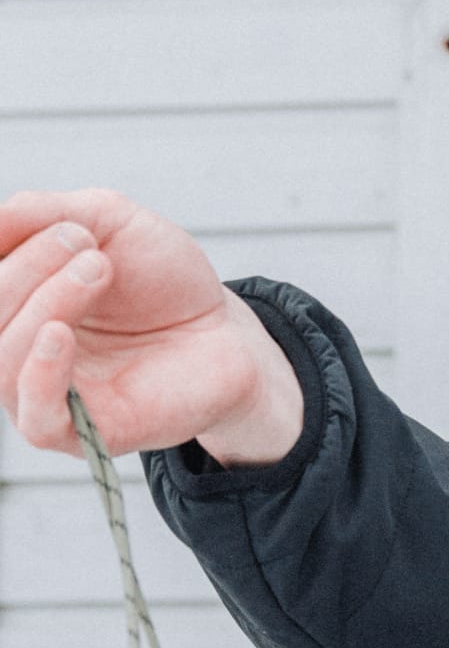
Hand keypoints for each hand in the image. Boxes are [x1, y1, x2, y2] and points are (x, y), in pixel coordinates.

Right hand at [0, 188, 302, 467]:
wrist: (226, 328)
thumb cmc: (164, 279)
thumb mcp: (105, 220)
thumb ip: (40, 213)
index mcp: (17, 306)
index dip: (6, 251)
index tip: (62, 223)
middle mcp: (23, 353)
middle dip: (30, 268)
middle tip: (87, 246)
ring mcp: (51, 397)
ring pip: (5, 361)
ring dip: (45, 303)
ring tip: (98, 270)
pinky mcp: (89, 434)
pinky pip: (38, 421)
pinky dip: (40, 374)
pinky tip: (60, 334)